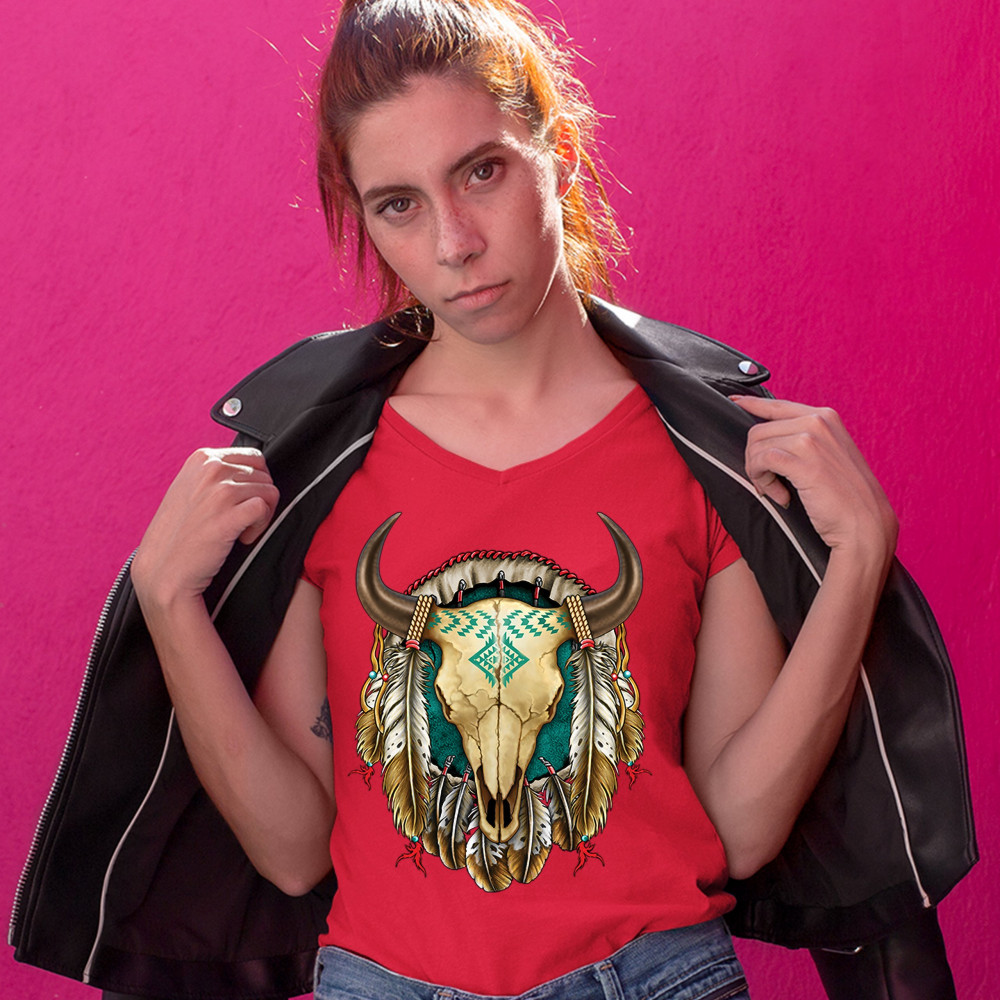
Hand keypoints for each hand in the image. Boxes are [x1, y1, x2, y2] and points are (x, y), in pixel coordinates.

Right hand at [131, 448, 279, 607]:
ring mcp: (219, 491)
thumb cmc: (179, 533)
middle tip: (240, 519)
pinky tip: (242, 538)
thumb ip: (217, 474)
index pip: (254, 457)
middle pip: (265, 475)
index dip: (254, 482)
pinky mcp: (228, 515)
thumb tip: (252, 470)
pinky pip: (264, 509)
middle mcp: (211, 469)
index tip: (240, 501)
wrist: (162, 569)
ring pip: (269, 492)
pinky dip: (260, 526)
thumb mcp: (191, 488)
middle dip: (259, 499)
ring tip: (239, 530)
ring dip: (261, 516)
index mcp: (202, 458)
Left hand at [729, 396, 897, 563]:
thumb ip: (803, 440)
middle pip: (758, 430)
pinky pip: (762, 461)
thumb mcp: (828, 455)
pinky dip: (763, 481)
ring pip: (756, 446)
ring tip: (777, 491)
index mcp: (825, 417)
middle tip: (768, 484)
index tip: (735, 401)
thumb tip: (767, 436)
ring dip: (758, 474)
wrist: (865, 522)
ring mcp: (811, 438)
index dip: (751, 404)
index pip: (777, 405)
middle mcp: (818, 421)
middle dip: (754, 460)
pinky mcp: (804, 460)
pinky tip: (780, 495)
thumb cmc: (845, 496)